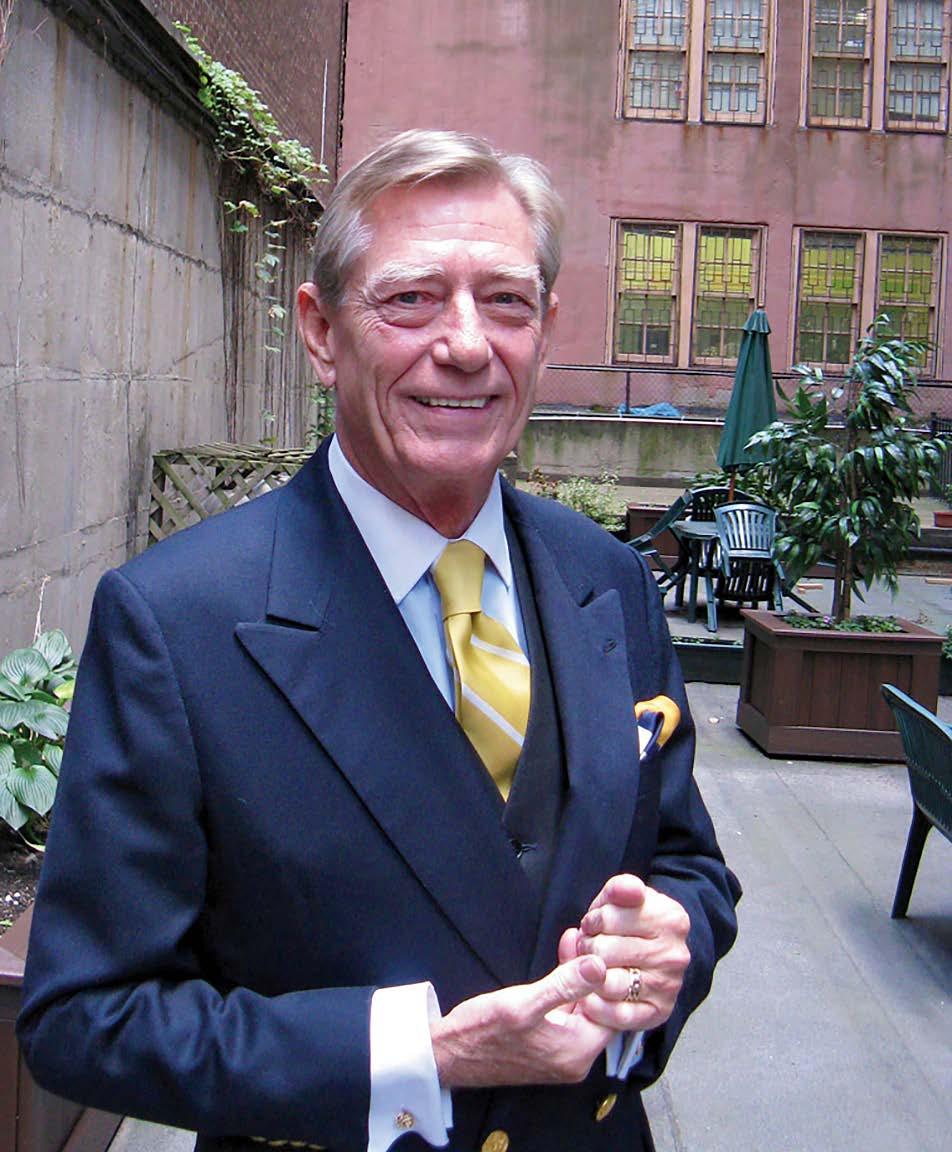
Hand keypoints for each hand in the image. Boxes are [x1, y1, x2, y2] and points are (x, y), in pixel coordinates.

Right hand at [430, 955, 615, 1087]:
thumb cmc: (482, 1032)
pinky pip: (566, 1010)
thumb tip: (600, 965)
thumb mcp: (523, 1004)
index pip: (614, 1011)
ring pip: (582, 1006)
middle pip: (598, 1007)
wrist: (447, 1055)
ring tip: (576, 938)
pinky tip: (564, 956)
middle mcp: (575, 1057)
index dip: (611, 976)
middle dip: (594, 971)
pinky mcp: (547, 1042)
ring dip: (579, 975)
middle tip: (588, 935)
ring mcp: (561, 1051)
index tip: (604, 944)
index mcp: (577, 1052)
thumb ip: (564, 985)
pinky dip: (565, 985)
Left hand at [558, 873, 689, 1032]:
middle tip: (590, 947)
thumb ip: (621, 888)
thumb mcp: (623, 898)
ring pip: (607, 984)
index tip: (596, 924)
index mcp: (670, 918)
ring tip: (591, 967)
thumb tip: (626, 889)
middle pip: (604, 951)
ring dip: (588, 976)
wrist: (654, 953)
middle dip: (588, 948)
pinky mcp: (659, 1014)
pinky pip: (615, 1015)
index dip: (593, 920)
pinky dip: (595, 1006)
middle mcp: (675, 955)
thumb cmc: (629, 922)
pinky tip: (592, 993)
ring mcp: (668, 986)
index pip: (608, 918)